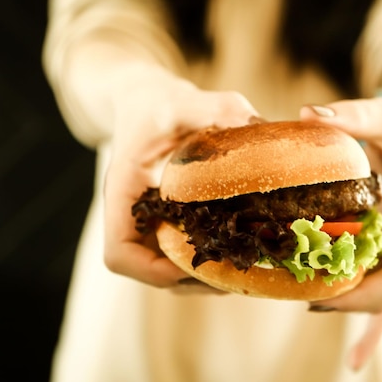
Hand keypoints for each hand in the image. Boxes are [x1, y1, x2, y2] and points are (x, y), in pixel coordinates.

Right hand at [102, 72, 259, 289]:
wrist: (146, 101)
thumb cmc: (162, 103)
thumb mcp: (188, 100)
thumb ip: (221, 110)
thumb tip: (262, 129)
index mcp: (124, 192)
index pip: (120, 255)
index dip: (154, 272)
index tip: (194, 264)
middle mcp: (132, 215)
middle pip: (148, 272)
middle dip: (191, 281)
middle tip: (234, 276)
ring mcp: (148, 221)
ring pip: (164, 269)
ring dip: (200, 277)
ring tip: (240, 269)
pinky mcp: (164, 220)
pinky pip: (177, 253)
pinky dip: (204, 260)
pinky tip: (237, 250)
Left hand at [300, 93, 381, 369]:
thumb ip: (353, 115)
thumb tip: (306, 114)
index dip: (364, 294)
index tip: (324, 296)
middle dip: (349, 302)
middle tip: (303, 298)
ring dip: (351, 306)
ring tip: (309, 308)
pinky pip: (379, 280)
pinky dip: (364, 309)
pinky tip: (353, 349)